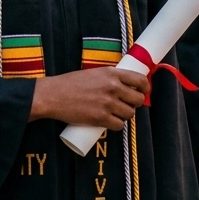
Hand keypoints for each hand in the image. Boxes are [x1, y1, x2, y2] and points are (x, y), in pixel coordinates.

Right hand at [28, 67, 148, 129]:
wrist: (53, 95)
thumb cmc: (70, 83)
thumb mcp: (93, 73)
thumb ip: (109, 78)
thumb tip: (123, 86)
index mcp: (111, 73)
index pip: (139, 80)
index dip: (145, 88)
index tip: (143, 91)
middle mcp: (112, 87)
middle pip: (137, 100)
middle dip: (134, 103)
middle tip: (126, 104)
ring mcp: (108, 104)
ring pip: (129, 114)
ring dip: (125, 115)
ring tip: (116, 113)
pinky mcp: (101, 118)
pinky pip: (119, 125)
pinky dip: (116, 125)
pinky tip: (111, 122)